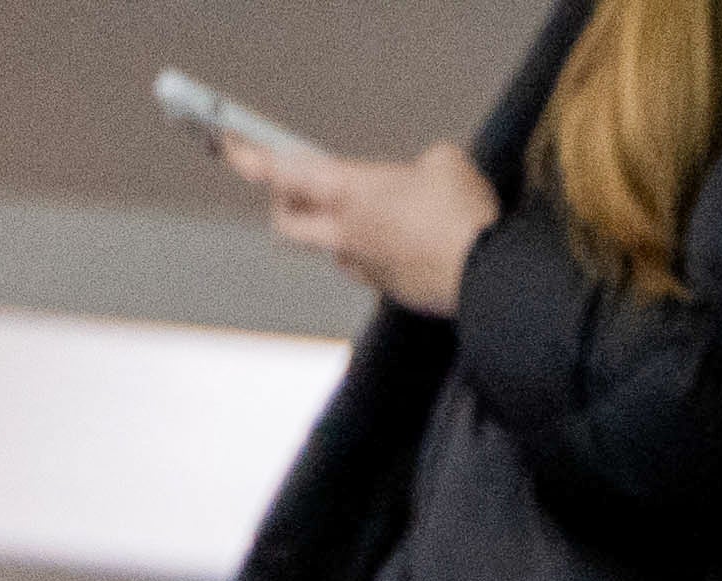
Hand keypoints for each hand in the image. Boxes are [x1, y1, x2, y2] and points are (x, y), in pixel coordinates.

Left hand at [222, 134, 498, 314]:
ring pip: (329, 248)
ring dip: (336, 231)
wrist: (490, 276)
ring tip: (370, 214)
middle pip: (286, 225)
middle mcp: (346, 234)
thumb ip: (419, 165)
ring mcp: (363, 267)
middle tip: (297, 191)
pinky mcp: (386, 290)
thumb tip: (421, 176)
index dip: (251, 159)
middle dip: (284, 206)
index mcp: (351, 193)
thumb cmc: (463, 217)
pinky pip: (367, 266)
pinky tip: (407, 241)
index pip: (284, 173)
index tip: (231, 149)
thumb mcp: (444, 162)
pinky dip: (376, 251)